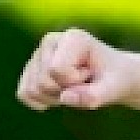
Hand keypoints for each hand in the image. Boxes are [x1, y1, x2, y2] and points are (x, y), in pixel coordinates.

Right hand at [16, 28, 131, 110]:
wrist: (114, 78)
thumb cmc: (116, 80)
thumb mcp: (114, 90)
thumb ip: (94, 95)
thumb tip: (65, 98)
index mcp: (73, 38)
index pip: (56, 70)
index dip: (74, 82)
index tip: (91, 74)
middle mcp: (51, 41)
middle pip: (43, 81)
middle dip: (65, 91)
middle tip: (85, 83)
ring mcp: (38, 54)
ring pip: (32, 89)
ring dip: (55, 98)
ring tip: (75, 87)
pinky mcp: (31, 69)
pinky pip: (23, 94)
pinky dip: (41, 102)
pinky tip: (60, 95)